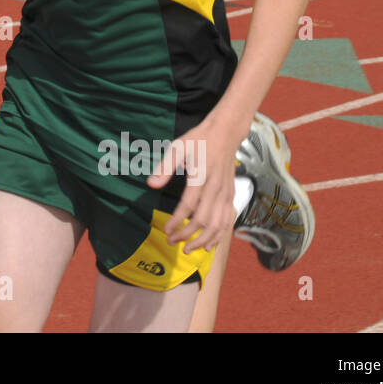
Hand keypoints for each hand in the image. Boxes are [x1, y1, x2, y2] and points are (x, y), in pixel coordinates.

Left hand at [147, 117, 242, 254]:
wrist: (225, 134)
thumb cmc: (199, 140)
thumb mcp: (177, 147)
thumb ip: (165, 167)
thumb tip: (151, 184)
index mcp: (201, 176)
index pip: (188, 206)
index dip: (176, 221)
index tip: (166, 231)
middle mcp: (215, 188)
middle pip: (203, 220)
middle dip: (187, 235)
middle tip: (172, 242)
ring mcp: (226, 194)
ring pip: (218, 225)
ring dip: (203, 240)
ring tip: (189, 249)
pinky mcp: (231, 196)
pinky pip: (228, 220)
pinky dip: (219, 235)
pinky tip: (209, 244)